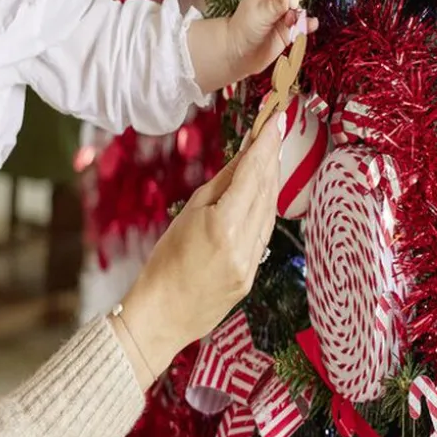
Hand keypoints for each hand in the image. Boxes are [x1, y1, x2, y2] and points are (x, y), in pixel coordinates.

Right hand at [115, 117, 281, 381]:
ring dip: (272, 182)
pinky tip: (264, 194)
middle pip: (266, 191)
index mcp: (223, 225)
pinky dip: (266, 209)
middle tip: (275, 130)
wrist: (161, 315)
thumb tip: (244, 157)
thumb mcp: (187, 214)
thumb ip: (221, 185)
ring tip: (271, 156)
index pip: (252, 175)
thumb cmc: (163, 262)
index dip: (266, 145)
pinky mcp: (253, 276)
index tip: (276, 121)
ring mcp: (252, 263)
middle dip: (272, 158)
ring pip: (270, 212)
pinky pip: (264, 234)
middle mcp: (244, 244)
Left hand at [226, 0, 317, 82]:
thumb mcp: (259, 14)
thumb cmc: (244, 29)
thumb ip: (276, 4)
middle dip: (296, 3)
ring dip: (300, 15)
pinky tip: (311, 25)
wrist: (239, 54)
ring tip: (293, 23)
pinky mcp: (289, 30)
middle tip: (292, 10)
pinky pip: (303, 24)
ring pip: (299, 10)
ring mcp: (283, 15)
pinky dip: (308, 24)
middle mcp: (275, 0)